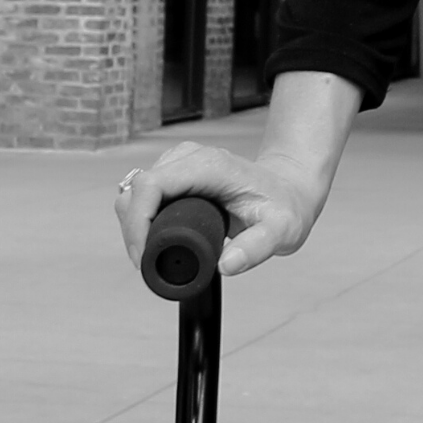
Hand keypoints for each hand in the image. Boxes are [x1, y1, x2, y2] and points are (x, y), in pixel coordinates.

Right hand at [112, 141, 325, 280]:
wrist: (289, 190)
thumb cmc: (285, 207)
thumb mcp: (281, 231)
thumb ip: (257, 248)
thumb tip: (225, 265)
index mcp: (209, 166)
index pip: (152, 185)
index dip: (137, 222)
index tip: (143, 257)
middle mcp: (189, 158)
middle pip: (136, 190)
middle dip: (133, 230)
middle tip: (147, 265)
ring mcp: (179, 163)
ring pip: (135, 192)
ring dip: (134, 226)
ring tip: (152, 256)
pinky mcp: (175, 174)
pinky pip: (143, 196)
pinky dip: (140, 221)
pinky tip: (154, 242)